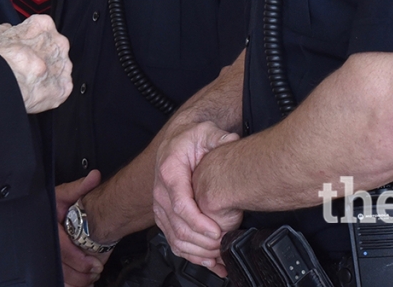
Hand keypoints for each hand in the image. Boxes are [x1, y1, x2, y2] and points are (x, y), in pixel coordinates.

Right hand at [0, 14, 71, 113]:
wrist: (1, 83)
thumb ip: (6, 30)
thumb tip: (7, 31)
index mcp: (43, 26)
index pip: (42, 28)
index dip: (30, 39)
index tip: (24, 46)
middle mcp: (58, 43)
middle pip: (53, 48)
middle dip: (41, 56)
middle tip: (25, 65)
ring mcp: (62, 65)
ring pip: (58, 68)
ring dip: (47, 74)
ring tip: (28, 80)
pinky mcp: (64, 87)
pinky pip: (60, 88)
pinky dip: (50, 91)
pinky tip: (35, 91)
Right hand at [56, 170, 105, 285]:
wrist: (45, 215)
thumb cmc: (56, 206)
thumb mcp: (65, 195)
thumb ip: (79, 187)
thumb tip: (94, 176)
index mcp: (48, 228)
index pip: (63, 249)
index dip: (79, 260)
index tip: (95, 264)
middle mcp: (45, 244)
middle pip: (61, 268)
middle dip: (80, 274)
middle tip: (96, 273)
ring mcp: (45, 255)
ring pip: (60, 276)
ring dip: (77, 281)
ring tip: (91, 279)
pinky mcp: (49, 263)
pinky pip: (59, 279)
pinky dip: (71, 284)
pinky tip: (82, 283)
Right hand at [152, 122, 238, 275]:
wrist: (175, 142)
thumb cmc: (189, 138)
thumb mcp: (205, 131)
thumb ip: (219, 137)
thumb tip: (232, 140)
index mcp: (170, 171)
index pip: (180, 204)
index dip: (199, 222)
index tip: (217, 232)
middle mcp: (161, 191)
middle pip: (178, 226)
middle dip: (203, 241)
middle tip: (225, 245)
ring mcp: (160, 206)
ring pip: (175, 238)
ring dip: (198, 251)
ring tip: (220, 256)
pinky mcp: (163, 216)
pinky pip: (173, 241)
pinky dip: (191, 254)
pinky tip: (209, 261)